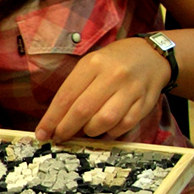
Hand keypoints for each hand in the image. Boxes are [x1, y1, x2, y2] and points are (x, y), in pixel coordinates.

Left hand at [35, 37, 173, 142]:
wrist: (151, 56)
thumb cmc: (113, 63)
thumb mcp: (90, 65)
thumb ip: (74, 90)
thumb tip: (55, 121)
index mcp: (93, 64)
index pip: (66, 96)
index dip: (51, 119)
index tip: (42, 134)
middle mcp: (112, 75)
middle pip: (83, 110)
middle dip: (66, 129)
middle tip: (59, 138)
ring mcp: (131, 89)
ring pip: (105, 120)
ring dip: (90, 131)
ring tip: (86, 130)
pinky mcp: (146, 102)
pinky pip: (124, 125)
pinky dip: (112, 132)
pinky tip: (105, 129)